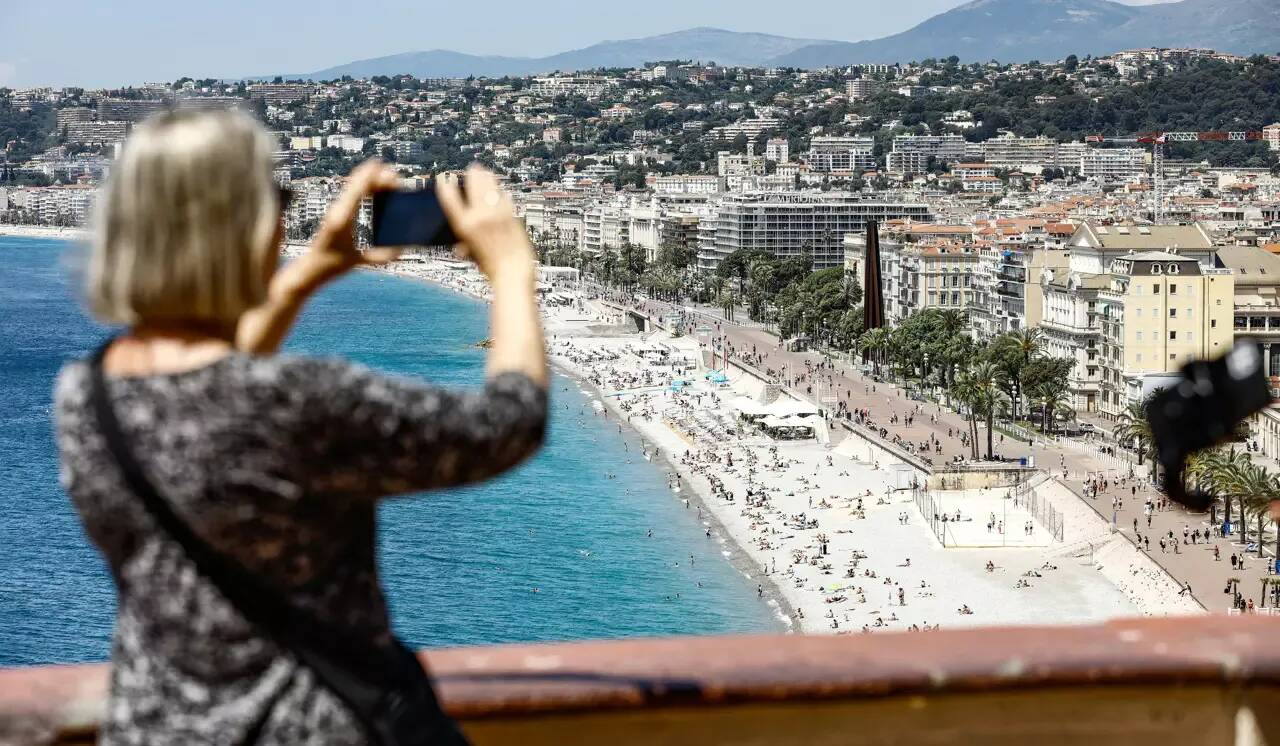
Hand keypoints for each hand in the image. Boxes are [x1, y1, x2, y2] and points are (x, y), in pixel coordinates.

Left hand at [309, 159, 401, 276]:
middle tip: (394, 175)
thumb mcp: (357, 261)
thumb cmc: (331, 264)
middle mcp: (337, 210)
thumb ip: (380, 257)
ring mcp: (336, 209)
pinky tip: (375, 186)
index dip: (371, 177)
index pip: (357, 190)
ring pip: (353, 185)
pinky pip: (352, 192)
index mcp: (341, 219)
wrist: (311, 267)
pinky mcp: (337, 212)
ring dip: (369, 178)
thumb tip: (401, 250)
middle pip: (356, 183)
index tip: (386, 170)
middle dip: (375, 175)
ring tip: (387, 176)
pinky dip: (364, 185)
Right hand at [436, 164, 533, 282]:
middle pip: (473, 183)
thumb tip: (460, 247)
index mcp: (464, 226)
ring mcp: (497, 213)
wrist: (513, 272)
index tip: (445, 178)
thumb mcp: (472, 255)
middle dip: (472, 173)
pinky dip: (501, 192)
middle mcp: (480, 216)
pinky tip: (501, 191)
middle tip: (472, 169)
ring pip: (490, 185)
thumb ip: (465, 246)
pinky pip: (504, 196)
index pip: (449, 197)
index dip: (445, 184)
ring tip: (485, 173)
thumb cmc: (492, 268)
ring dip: (487, 177)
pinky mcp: (511, 214)